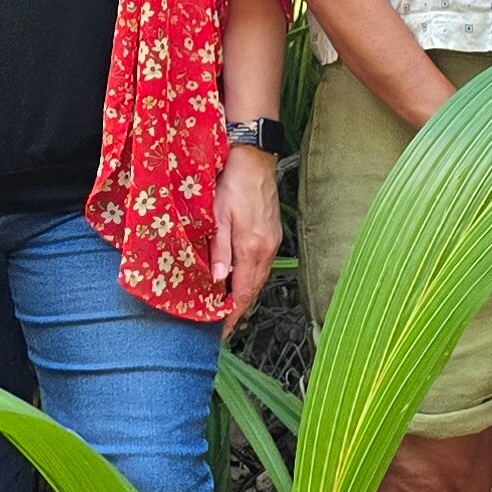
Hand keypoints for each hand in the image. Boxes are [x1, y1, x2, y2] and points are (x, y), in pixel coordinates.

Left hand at [213, 141, 281, 333]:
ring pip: (259, 277)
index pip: (243, 292)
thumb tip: (219, 279)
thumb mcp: (218, 216)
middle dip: (238, 308)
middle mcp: (266, 249)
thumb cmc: (232, 184)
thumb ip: (219, 249)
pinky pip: (262, 264)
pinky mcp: (273, 234)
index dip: (232, 314)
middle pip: (253, 289)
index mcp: (251, 248)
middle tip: (220, 322)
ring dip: (245, 292)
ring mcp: (273, 242)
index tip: (222, 330)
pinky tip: (239, 276)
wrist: (254, 160)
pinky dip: (251, 276)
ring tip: (227, 304)